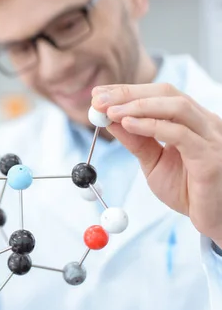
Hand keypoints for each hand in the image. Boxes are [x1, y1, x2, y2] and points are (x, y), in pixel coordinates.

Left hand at [92, 83, 221, 244]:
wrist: (211, 219)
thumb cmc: (187, 190)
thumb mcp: (153, 162)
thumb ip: (135, 141)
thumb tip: (109, 120)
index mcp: (192, 120)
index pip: (160, 93)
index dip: (128, 91)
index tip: (98, 94)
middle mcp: (205, 123)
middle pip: (167, 93)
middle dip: (128, 94)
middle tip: (98, 100)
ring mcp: (210, 138)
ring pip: (176, 107)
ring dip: (138, 106)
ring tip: (110, 112)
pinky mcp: (209, 158)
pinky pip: (180, 134)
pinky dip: (151, 126)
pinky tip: (128, 125)